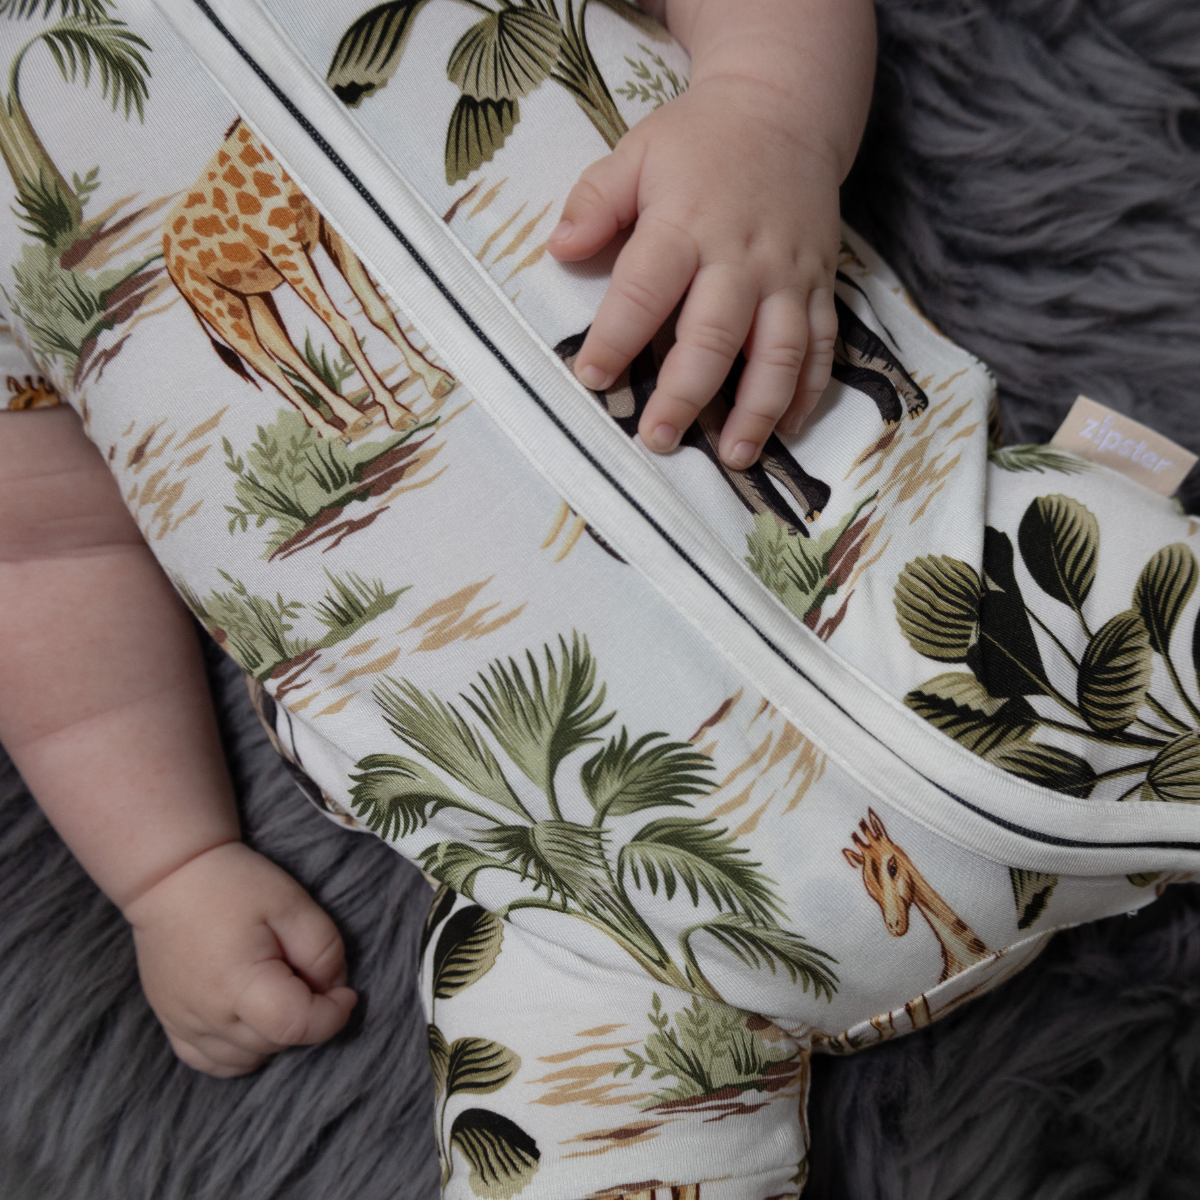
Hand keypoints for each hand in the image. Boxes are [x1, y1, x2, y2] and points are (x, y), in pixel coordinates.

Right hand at [124, 841, 356, 1076]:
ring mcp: (184, 1024)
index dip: (332, 1016)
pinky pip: (212, 1062)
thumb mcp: (292, 903)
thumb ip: (323, 950)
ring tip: (281, 991)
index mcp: (238, 984)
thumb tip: (334, 989)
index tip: (347, 993)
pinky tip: (253, 1021)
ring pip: (248, 1059)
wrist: (169, 876)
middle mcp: (207, 1015)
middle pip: (276, 1043)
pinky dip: (241, 1052)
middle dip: (307, 1018)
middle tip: (309, 975)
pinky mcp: (172, 1024)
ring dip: (277, 1036)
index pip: (296, 1027)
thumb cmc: (235, 884)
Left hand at [548, 74, 841, 468]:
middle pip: (714, 336)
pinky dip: (809, 389)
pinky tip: (788, 427)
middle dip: (685, 395)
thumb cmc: (700, 141)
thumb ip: (595, 202)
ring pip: (779, 352)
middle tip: (658, 440)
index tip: (592, 379)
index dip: (616, 339)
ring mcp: (788, 274)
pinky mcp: (822, 283)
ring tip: (733, 455)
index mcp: (686, 223)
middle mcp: (742, 256)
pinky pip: (823, 344)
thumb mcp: (636, 152)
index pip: (644, 290)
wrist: (786, 107)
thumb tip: (558, 249)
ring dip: (758, 410)